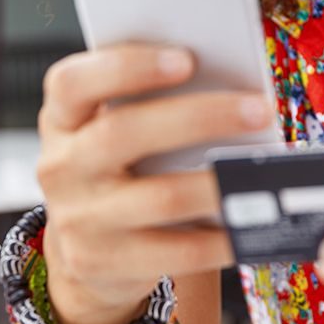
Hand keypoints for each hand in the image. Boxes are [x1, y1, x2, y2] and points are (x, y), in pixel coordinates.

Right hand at [36, 43, 273, 323]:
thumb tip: (231, 88)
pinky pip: (175, 252)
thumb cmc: (119, 167)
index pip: (73, 83)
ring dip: (218, 183)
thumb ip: (152, 103)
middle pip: (124, 133)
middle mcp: (61, 166)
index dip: (127, 67)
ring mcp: (79, 219)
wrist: (87, 251)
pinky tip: (248, 224)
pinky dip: (220, 238)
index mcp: (63, 119)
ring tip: (261, 171)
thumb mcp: (114, 128)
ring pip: (159, 197)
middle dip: (199, 117)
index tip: (186, 59)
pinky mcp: (104, 263)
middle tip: (257, 110)